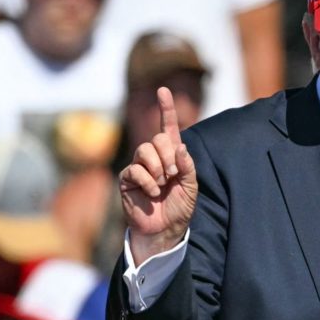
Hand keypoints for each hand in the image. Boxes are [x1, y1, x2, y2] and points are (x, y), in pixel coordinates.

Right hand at [120, 87, 197, 265]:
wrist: (165, 229)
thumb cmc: (179, 207)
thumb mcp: (191, 186)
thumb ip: (188, 165)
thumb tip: (179, 145)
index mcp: (172, 155)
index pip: (168, 127)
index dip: (166, 108)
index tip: (163, 90)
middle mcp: (154, 157)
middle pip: (158, 138)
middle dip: (168, 155)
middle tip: (174, 174)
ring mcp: (139, 166)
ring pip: (145, 150)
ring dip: (158, 167)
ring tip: (163, 184)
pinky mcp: (127, 179)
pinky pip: (135, 169)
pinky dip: (147, 180)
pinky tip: (153, 192)